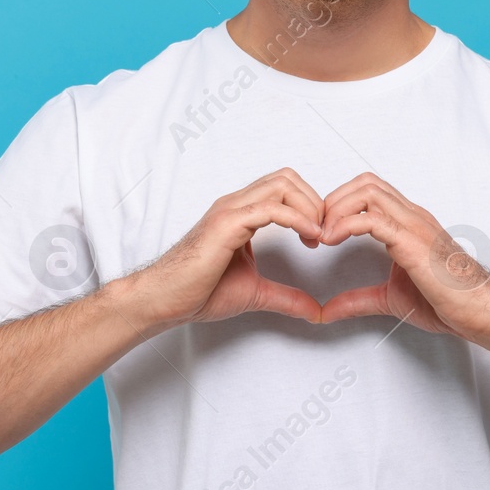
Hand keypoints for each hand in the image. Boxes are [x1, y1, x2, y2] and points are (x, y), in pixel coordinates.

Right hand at [133, 168, 324, 328]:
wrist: (165, 300)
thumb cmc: (198, 292)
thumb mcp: (255, 293)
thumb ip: (286, 297)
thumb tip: (314, 311)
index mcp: (241, 213)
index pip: (283, 188)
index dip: (309, 206)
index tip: (320, 236)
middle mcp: (235, 204)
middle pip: (287, 178)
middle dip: (314, 200)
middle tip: (324, 233)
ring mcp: (230, 210)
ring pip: (282, 184)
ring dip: (309, 206)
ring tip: (319, 235)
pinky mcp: (227, 224)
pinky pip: (271, 208)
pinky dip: (297, 219)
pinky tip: (309, 237)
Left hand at [316, 172, 489, 335]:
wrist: (479, 311)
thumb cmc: (448, 301)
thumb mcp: (390, 298)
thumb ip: (357, 300)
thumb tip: (326, 311)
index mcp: (408, 223)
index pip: (368, 191)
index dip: (339, 205)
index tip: (321, 231)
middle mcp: (411, 216)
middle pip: (364, 183)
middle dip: (333, 201)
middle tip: (317, 230)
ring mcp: (414, 225)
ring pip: (367, 191)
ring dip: (336, 209)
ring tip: (323, 236)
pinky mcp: (413, 242)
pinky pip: (373, 218)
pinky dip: (345, 225)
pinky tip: (332, 241)